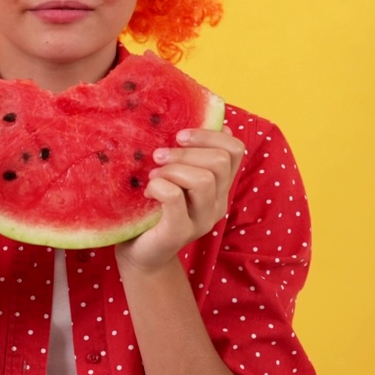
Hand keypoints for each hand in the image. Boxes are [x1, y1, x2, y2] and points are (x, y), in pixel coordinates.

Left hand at [115, 127, 244, 273]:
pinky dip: (158, 186)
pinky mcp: (179, 232)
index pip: (236, 150)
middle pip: (220, 162)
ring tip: (153, 176)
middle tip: (159, 156)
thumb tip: (196, 120)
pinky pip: (174, 196)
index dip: (211, 135)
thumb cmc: (153, 208)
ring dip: (173, 169)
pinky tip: (147, 192)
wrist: (139, 254)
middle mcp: (217, 204)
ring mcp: (201, 220)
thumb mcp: (174, 177)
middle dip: (186, 152)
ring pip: (203, 179)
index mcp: (219, 187)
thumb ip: (187, 157)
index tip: (181, 136)